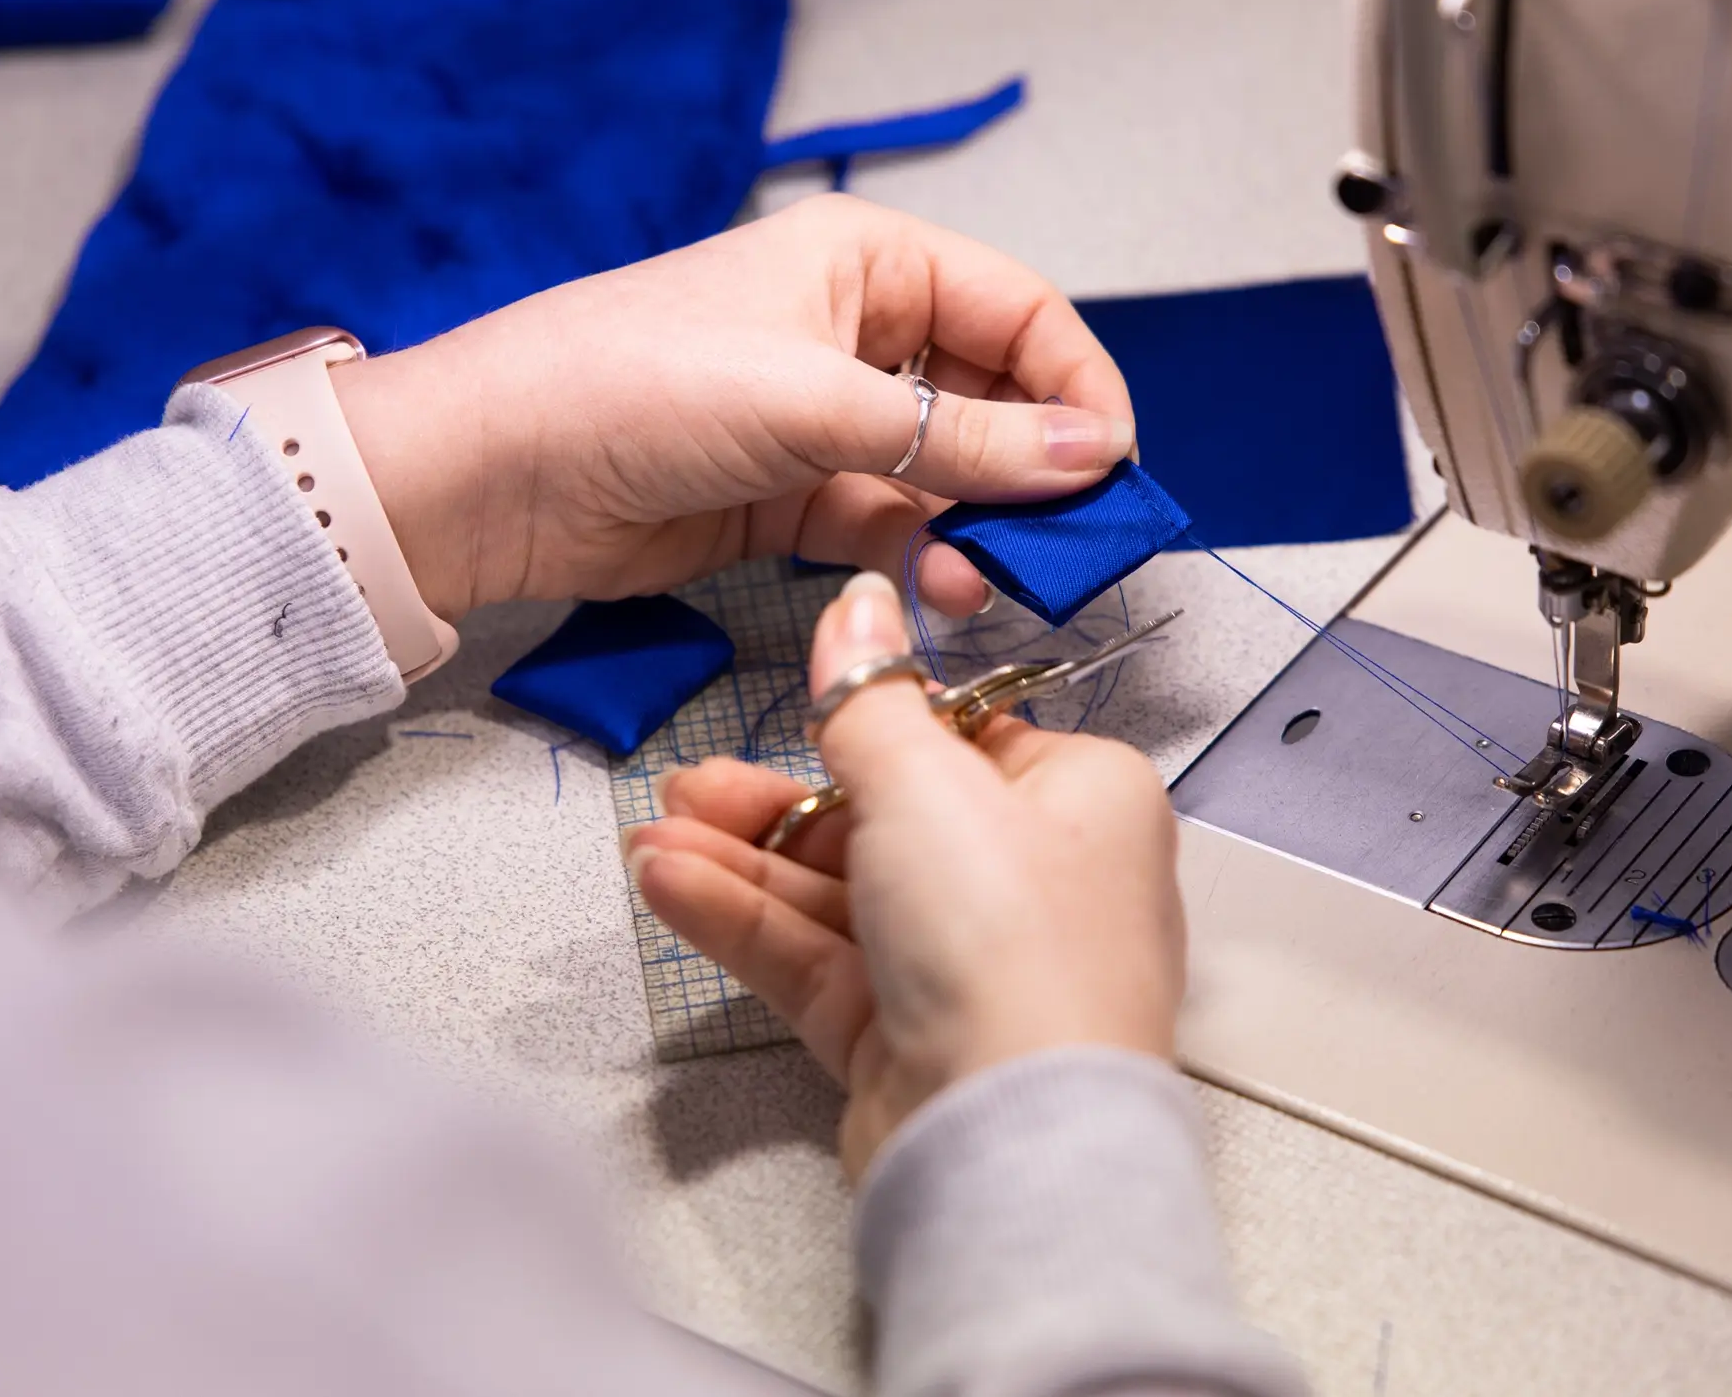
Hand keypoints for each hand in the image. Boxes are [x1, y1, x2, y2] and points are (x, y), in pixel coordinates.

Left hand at [331, 194, 1133, 621]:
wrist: (489, 474)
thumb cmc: (629, 387)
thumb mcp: (817, 407)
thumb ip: (965, 442)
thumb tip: (1093, 454)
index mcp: (866, 260)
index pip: (1020, 311)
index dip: (1076, 386)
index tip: (1111, 466)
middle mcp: (854, 331)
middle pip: (995, 398)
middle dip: (1035, 471)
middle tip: (1066, 544)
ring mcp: (823, 420)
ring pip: (948, 475)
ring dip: (978, 530)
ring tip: (984, 584)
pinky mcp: (790, 498)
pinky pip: (891, 527)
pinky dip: (921, 562)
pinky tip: (937, 592)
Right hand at [623, 570, 1184, 1174]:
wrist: (1006, 1132)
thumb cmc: (1013, 944)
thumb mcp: (925, 781)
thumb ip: (868, 695)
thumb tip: (859, 600)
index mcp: (1082, 798)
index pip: (965, 736)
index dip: (874, 721)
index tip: (796, 699)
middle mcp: (1036, 881)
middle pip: (886, 817)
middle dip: (774, 802)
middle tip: (689, 785)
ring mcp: (969, 965)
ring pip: (838, 893)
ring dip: (740, 861)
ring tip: (649, 840)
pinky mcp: (907, 1036)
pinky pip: (816, 959)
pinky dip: (743, 921)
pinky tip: (670, 887)